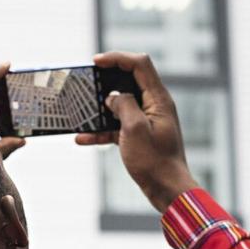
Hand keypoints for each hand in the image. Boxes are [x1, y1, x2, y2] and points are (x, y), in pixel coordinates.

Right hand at [78, 51, 197, 210]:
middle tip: (87, 83)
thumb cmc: (155, 161)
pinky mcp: (140, 136)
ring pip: (120, 105)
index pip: (140, 65)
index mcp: (158, 99)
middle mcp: (155, 106)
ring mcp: (147, 120)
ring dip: (100, 109)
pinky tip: (83, 138)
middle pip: (129, 81)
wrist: (168, 190)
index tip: (96, 61)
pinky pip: (118, 126)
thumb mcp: (134, 129)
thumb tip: (113, 97)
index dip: (118, 58)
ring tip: (81, 111)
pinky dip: (101, 130)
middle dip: (106, 81)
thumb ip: (122, 105)